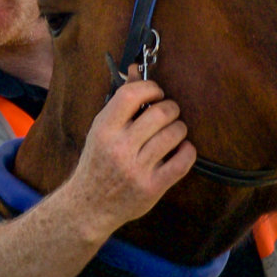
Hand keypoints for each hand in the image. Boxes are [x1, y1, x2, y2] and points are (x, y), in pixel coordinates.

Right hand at [62, 76, 195, 234]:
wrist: (89, 206)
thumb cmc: (97, 163)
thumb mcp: (102, 130)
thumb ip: (121, 102)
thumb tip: (136, 70)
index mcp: (104, 129)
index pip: (133, 94)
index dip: (151, 88)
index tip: (155, 94)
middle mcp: (120, 148)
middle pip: (161, 112)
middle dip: (171, 108)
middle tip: (168, 114)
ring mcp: (137, 169)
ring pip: (175, 134)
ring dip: (179, 129)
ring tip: (172, 133)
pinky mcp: (153, 187)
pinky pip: (183, 160)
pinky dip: (187, 150)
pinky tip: (180, 150)